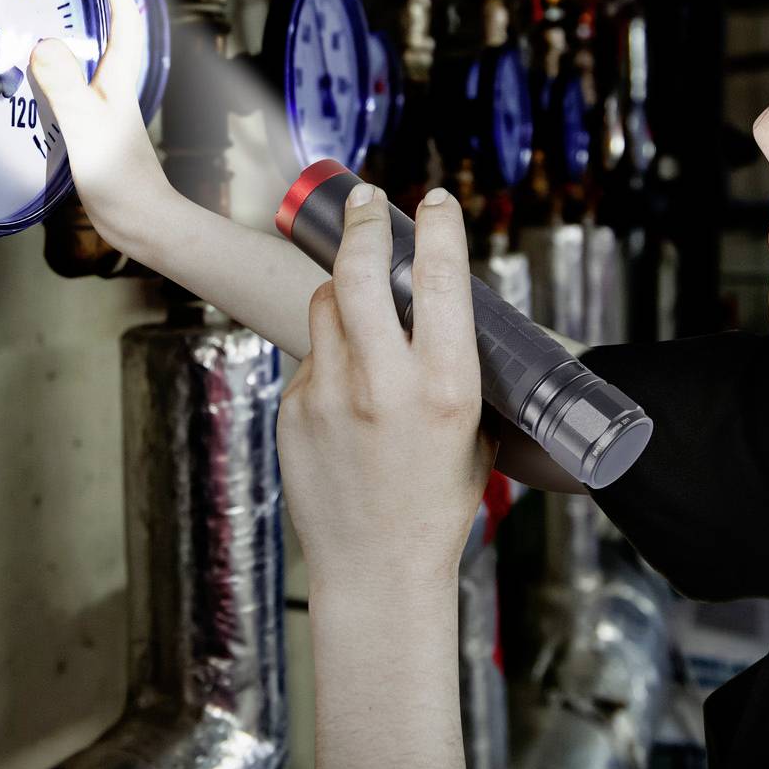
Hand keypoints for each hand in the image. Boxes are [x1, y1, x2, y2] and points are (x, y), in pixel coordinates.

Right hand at [29, 9, 174, 251]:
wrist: (139, 223)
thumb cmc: (120, 178)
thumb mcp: (86, 125)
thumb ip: (65, 85)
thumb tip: (43, 42)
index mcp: (118, 80)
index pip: (122, 21)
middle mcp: (113, 89)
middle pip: (103, 36)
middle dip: (85, 5)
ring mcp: (103, 111)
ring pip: (85, 62)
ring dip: (66, 40)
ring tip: (33, 21)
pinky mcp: (91, 131)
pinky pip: (70, 90)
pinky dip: (51, 77)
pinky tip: (29, 83)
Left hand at [281, 184, 492, 601]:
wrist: (376, 569)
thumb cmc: (436, 504)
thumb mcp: (474, 433)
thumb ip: (456, 369)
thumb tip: (448, 314)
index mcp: (444, 386)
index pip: (441, 279)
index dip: (439, 227)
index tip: (435, 199)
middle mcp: (383, 383)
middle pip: (361, 270)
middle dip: (364, 224)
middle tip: (368, 201)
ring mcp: (330, 394)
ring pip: (326, 304)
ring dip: (344, 290)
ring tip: (363, 307)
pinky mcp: (294, 409)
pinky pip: (311, 355)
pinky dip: (330, 355)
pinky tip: (348, 393)